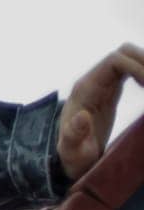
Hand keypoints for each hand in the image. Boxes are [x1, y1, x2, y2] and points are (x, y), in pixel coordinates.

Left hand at [58, 43, 143, 181]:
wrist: (72, 157)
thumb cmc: (73, 155)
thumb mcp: (72, 151)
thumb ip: (73, 136)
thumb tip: (81, 117)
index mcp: (85, 89)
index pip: (115, 61)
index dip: (138, 67)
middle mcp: (93, 80)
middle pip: (124, 52)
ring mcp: (103, 83)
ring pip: (129, 58)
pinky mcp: (111, 89)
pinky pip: (131, 70)